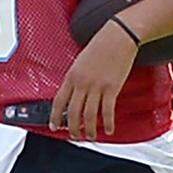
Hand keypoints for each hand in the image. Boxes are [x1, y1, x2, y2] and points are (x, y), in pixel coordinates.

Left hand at [50, 22, 137, 139]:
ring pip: (89, 114)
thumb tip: (74, 93)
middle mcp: (82, 82)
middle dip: (72, 127)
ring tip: (90, 136)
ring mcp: (97, 86)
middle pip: (73, 111)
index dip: (55, 116)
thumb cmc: (101, 45)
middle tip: (74, 136)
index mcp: (72, 75)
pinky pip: (108, 110)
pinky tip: (109, 129)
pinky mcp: (112, 88)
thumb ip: (76, 78)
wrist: (118, 36)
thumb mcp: (81, 61)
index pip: (59, 101)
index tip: (54, 126)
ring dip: (89, 129)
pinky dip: (108, 122)